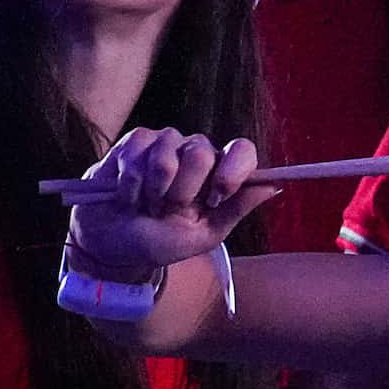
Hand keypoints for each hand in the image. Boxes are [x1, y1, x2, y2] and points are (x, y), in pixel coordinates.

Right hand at [63, 128, 280, 279]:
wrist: (113, 246)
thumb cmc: (161, 241)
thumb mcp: (203, 236)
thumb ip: (236, 209)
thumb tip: (274, 186)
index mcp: (219, 172)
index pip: (242, 151)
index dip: (233, 170)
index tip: (217, 196)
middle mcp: (196, 151)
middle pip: (201, 153)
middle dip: (182, 192)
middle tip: (169, 211)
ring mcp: (166, 143)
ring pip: (166, 156)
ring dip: (153, 192)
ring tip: (147, 205)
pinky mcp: (136, 141)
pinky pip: (136, 155)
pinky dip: (130, 186)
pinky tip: (127, 196)